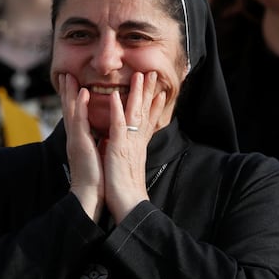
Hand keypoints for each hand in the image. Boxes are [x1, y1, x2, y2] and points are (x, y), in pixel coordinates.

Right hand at [60, 73, 102, 220]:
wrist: (89, 196)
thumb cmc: (94, 178)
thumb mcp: (94, 155)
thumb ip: (93, 143)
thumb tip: (98, 135)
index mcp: (78, 140)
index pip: (74, 114)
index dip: (72, 98)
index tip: (71, 82)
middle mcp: (74, 137)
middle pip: (69, 109)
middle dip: (66, 91)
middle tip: (64, 73)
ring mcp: (75, 139)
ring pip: (71, 111)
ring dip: (70, 92)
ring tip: (69, 76)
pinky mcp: (80, 144)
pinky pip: (80, 121)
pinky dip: (81, 105)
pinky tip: (83, 92)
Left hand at [103, 71, 165, 222]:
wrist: (128, 205)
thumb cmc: (125, 189)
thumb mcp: (128, 165)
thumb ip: (127, 152)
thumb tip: (121, 145)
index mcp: (138, 145)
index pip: (148, 121)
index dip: (154, 106)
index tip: (160, 92)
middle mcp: (137, 141)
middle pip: (145, 111)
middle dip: (149, 91)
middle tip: (153, 73)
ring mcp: (129, 144)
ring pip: (135, 113)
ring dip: (137, 93)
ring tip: (140, 76)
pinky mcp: (120, 149)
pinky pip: (119, 126)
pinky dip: (118, 111)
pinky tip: (117, 98)